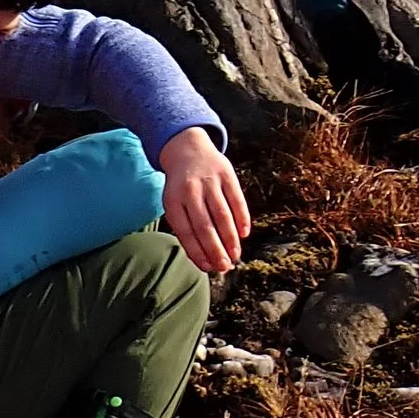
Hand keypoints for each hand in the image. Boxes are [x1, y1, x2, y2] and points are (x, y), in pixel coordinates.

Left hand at [159, 125, 250, 274]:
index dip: (197, 252)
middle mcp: (191, 191)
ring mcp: (210, 181)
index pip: (186, 232)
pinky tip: (245, 233)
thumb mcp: (174, 203)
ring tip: (236, 254)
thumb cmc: (180, 187)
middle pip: (205, 226)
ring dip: (230, 238)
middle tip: (225, 267)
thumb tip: (203, 258)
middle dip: (216, 249)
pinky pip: (237, 199)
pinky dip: (242, 217)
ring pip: (222, 215)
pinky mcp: (227, 174)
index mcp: (173, 201)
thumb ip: (185, 227)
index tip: (207, 267)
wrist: (188, 149)